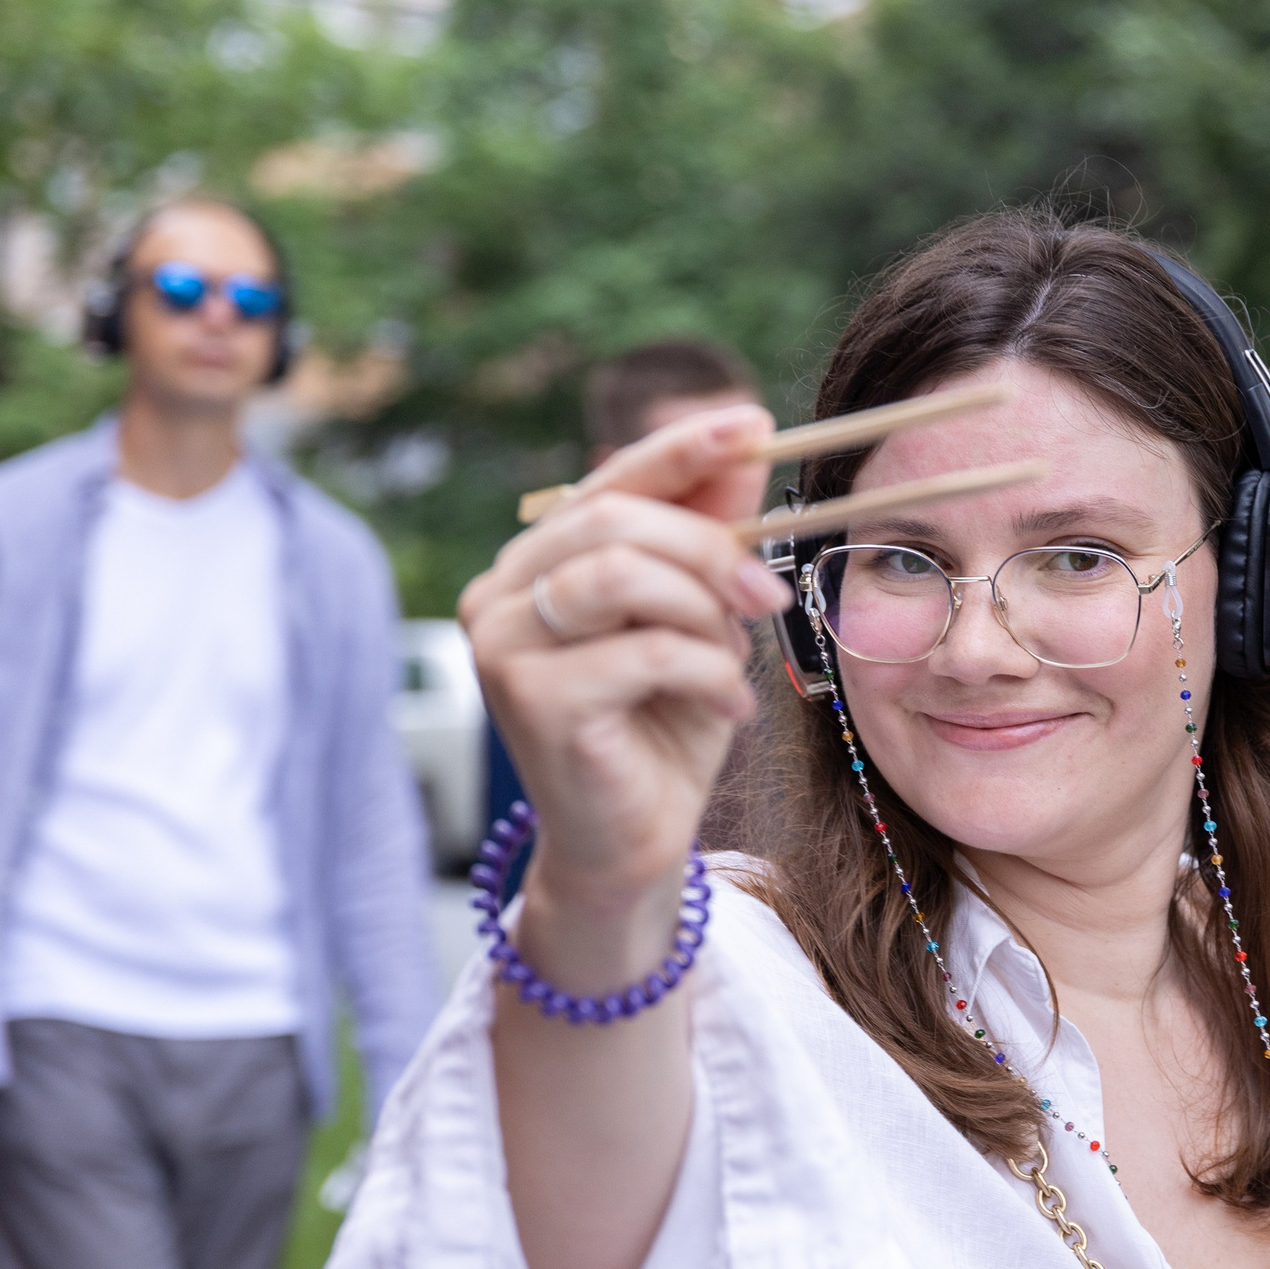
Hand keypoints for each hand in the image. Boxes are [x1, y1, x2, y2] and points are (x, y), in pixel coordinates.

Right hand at [459, 403, 788, 927]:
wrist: (633, 846)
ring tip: (735, 661)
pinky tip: (726, 708)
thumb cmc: (663, 729)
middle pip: (616, 520)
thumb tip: (747, 442)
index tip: (754, 422)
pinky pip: (643, 650)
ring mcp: (501, 644)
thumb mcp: (701, 620)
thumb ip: (710, 536)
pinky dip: (705, 672)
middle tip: (770, 593)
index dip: (682, 447)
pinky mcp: (529, 697)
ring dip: (703, 612)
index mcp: (537, 562)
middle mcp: (500, 592)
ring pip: (622, 574)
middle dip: (711, 548)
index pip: (609, 480)